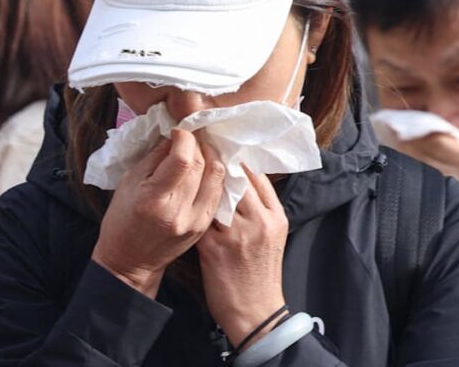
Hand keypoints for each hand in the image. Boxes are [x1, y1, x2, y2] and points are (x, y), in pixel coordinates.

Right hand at [92, 129, 225, 297]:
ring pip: (218, 177)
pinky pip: (219, 192)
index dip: (185, 138)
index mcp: (154, 199)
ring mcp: (196, 220)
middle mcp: (179, 211)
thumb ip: (155, 157)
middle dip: (199, 144)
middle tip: (193, 135)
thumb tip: (175, 135)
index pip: (183, 160)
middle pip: (203, 165)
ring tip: (202, 148)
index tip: (180, 131)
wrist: (131, 261)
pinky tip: (208, 167)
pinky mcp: (205, 225)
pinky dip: (216, 175)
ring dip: (213, 156)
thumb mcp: (129, 183)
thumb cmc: (122, 220)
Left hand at [197, 165, 287, 349]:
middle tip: (204, 148)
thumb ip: (262, 212)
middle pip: (238, 180)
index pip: (259, 178)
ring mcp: (236, 234)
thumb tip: (244, 187)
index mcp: (276, 217)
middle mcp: (259, 221)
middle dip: (220, 163)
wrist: (256, 311)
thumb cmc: (263, 275)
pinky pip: (201, 217)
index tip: (226, 150)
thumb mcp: (274, 238)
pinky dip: (191, 206)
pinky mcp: (214, 248)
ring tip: (190, 167)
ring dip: (203, 181)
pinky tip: (181, 197)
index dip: (241, 162)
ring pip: (217, 195)